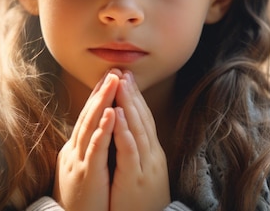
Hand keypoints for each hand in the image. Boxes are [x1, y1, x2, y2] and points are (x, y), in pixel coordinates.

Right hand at [53, 70, 120, 210]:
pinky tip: (111, 113)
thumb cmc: (78, 203)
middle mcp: (73, 152)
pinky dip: (103, 129)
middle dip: (100, 92)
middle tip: (112, 71)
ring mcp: (78, 162)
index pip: (87, 119)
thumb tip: (91, 138)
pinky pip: (95, 148)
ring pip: (90, 126)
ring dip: (102, 102)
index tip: (107, 79)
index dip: (97, 98)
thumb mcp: (80, 173)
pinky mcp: (86, 174)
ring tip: (113, 82)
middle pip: (87, 116)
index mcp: (74, 151)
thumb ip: (84, 154)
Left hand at [110, 71, 169, 210]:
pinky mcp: (136, 178)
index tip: (126, 78)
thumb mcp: (138, 172)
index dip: (135, 98)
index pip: (143, 119)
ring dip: (129, 104)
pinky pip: (130, 150)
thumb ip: (134, 152)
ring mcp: (145, 166)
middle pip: (142, 119)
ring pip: (137, 129)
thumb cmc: (139, 202)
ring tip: (121, 84)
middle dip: (132, 94)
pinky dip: (124, 130)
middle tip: (123, 71)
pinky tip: (118, 114)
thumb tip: (126, 132)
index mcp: (150, 154)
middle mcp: (151, 156)